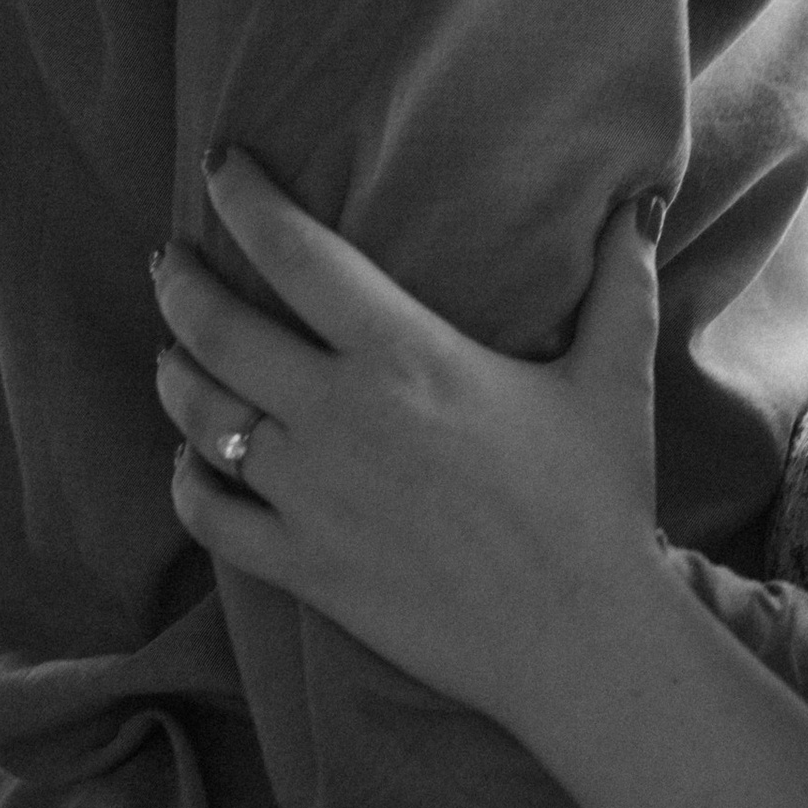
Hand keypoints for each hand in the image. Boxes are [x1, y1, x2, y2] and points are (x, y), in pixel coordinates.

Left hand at [154, 153, 665, 751]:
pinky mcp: (302, 565)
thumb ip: (620, 282)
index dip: (246, 200)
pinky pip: (209, 515)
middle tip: (169, 261)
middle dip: (180, 284)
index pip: (297, 252)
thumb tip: (638, 201)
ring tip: (170, 352)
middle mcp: (339, 413)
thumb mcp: (616, 379)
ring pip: (200, 416)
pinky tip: (187, 463)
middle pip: (219, 328)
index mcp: (406, 354)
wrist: (577, 637)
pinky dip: (185, 482)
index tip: (221, 169)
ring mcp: (310, 493)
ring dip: (173, 374)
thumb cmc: (598, 502)